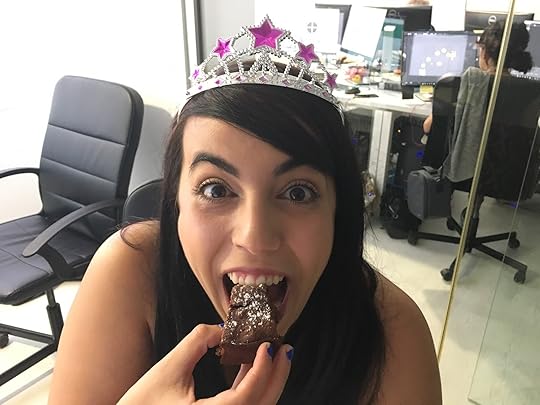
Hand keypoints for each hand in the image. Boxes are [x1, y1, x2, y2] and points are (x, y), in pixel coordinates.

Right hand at [117, 324, 291, 404]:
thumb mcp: (167, 370)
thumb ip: (197, 342)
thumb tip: (222, 328)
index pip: (248, 396)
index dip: (262, 369)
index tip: (268, 346)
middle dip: (276, 375)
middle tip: (284, 348)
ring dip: (267, 381)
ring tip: (271, 354)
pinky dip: (253, 389)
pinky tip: (250, 368)